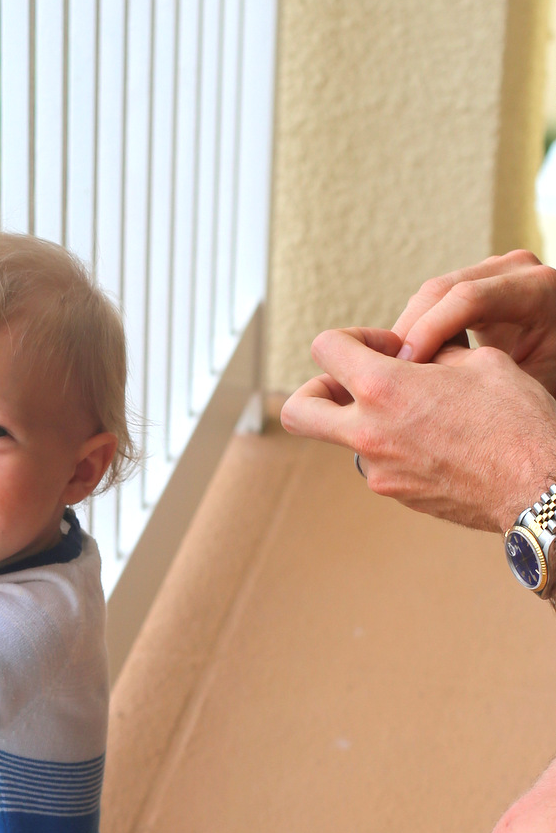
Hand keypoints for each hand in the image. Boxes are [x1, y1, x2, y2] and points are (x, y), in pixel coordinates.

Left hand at [281, 326, 555, 531]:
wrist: (536, 484)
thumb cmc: (515, 418)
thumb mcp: (476, 361)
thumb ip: (429, 353)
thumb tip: (412, 355)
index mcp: (384, 389)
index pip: (325, 349)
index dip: (352, 338)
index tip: (386, 347)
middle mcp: (368, 433)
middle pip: (299, 410)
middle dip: (317, 389)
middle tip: (354, 383)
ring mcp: (378, 470)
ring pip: (344, 438)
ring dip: (366, 419)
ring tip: (415, 410)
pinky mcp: (395, 494)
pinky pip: (379, 462)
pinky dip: (394, 445)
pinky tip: (436, 439)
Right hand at [392, 250, 555, 395]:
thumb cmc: (553, 376)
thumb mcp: (526, 383)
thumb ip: (479, 377)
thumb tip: (418, 380)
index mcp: (537, 289)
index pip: (468, 298)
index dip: (430, 331)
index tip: (406, 370)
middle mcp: (515, 268)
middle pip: (442, 289)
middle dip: (408, 331)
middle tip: (384, 372)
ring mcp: (495, 271)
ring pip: (431, 293)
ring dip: (406, 330)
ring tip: (392, 370)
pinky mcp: (478, 282)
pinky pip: (435, 301)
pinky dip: (417, 328)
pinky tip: (406, 361)